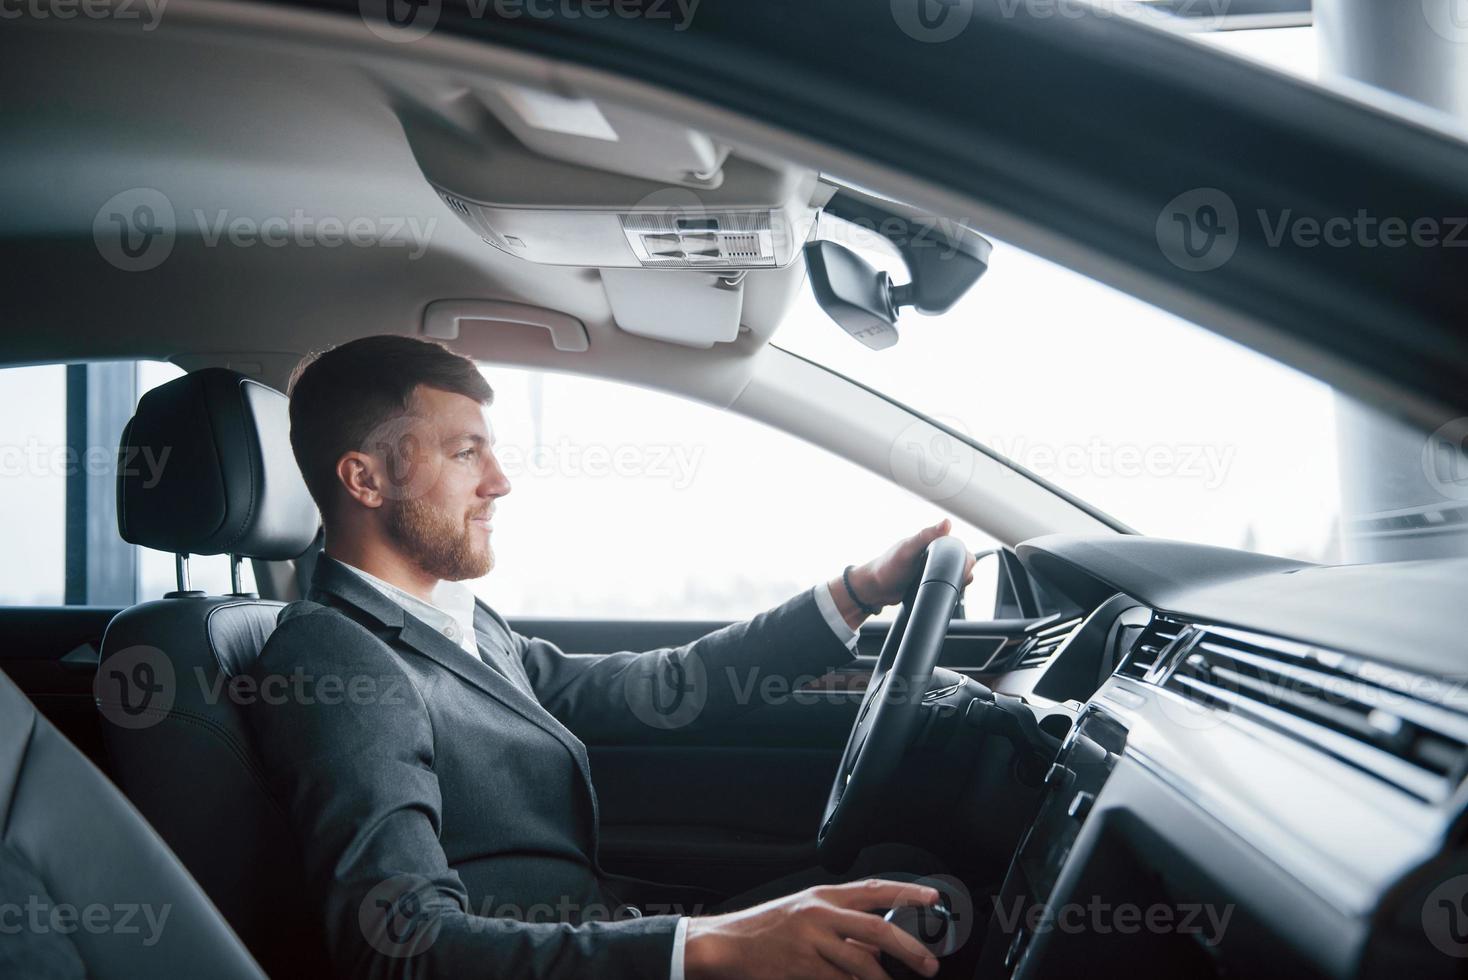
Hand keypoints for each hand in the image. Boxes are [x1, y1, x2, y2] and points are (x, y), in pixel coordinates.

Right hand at [684, 879, 941, 979]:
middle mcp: (821, 914)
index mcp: (825, 895)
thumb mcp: (808, 914)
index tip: (934, 898)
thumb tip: (879, 948)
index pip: (875, 889)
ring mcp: (811, 942)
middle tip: (929, 964)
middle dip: (910, 949)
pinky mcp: (802, 969)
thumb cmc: (769, 928)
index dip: (907, 892)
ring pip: (862, 964)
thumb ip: (844, 927)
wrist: (729, 944)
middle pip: (877, 929)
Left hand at [831, 521, 976, 629]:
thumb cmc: (888, 566)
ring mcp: (935, 569)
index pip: (959, 547)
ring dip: (954, 583)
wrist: (876, 589)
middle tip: (942, 579)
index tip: (957, 568)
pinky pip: (948, 586)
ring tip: (937, 585)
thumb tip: (947, 523)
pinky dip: (948, 590)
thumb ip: (926, 536)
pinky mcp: (932, 583)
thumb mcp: (907, 549)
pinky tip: (938, 592)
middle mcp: (936, 554)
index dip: (963, 558)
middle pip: (962, 563)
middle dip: (959, 573)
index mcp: (932, 542)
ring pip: (957, 576)